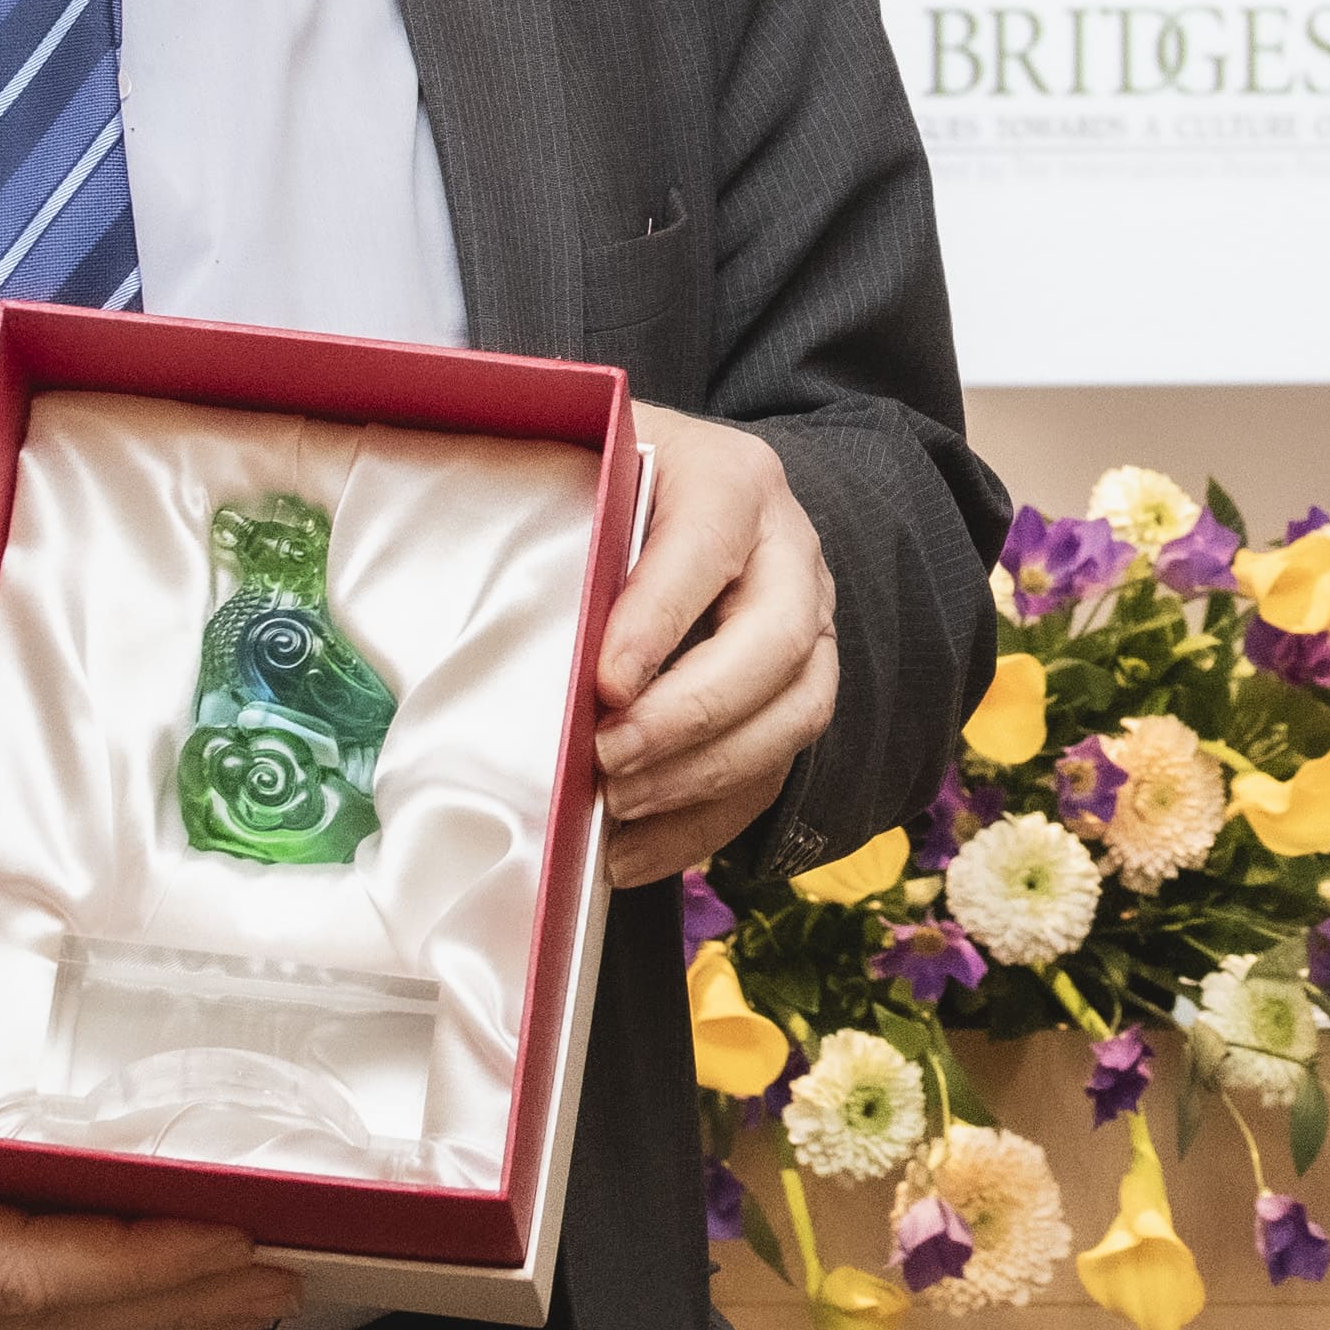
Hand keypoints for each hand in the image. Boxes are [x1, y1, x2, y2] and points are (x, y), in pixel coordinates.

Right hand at [0, 937, 299, 1329]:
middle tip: (280, 1271)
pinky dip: (86, 1296)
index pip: (17, 1276)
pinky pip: (4, 1308)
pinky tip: (141, 1273)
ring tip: (242, 1280)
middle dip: (168, 1302)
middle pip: (42, 1322)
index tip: (228, 1235)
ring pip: (29, 1328)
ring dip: (141, 1308)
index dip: (132, 1264)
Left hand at [592, 404, 842, 875]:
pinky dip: (703, 824)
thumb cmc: (614, 487)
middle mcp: (790, 556)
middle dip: (692, 714)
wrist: (673, 495)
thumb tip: (522, 625)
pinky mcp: (792, 700)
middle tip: (609, 756)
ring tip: (618, 806)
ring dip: (704, 777)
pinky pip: (771, 774)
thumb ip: (572, 528)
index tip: (605, 683)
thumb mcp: (587, 477)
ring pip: (794, 716)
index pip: (709, 546)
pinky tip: (632, 852)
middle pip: (777, 643)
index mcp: (734, 482)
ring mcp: (807, 632)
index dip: (661, 619)